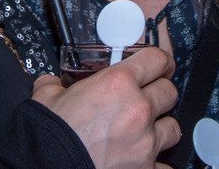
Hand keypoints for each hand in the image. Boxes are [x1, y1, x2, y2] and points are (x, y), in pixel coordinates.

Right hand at [31, 46, 179, 168]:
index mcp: (118, 83)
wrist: (46, 166)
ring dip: (161, 127)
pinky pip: (165, 166)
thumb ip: (55, 85)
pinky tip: (143, 160)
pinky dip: (156, 163)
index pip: (157, 60)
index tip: (159, 65)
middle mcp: (138, 110)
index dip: (160, 61)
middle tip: (148, 96)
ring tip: (147, 130)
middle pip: (169, 91)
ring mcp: (145, 142)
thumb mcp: (47, 96)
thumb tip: (50, 84)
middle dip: (160, 92)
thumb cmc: (50, 136)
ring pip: (173, 127)